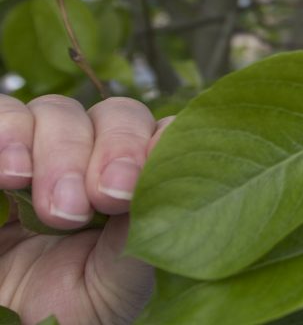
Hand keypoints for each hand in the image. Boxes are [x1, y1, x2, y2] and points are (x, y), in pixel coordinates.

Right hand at [0, 94, 169, 324]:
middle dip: (115, 150)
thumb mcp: (118, 283)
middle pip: (116, 114)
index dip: (158, 146)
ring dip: (59, 151)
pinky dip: (7, 135)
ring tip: (52, 208)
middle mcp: (96, 158)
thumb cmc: (72, 310)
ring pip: (59, 111)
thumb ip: (146, 233)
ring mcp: (43, 154)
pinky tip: (9, 176)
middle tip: (102, 200)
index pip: (163, 133)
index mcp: (139, 183)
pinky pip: (2, 114)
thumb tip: (172, 187)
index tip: (137, 188)